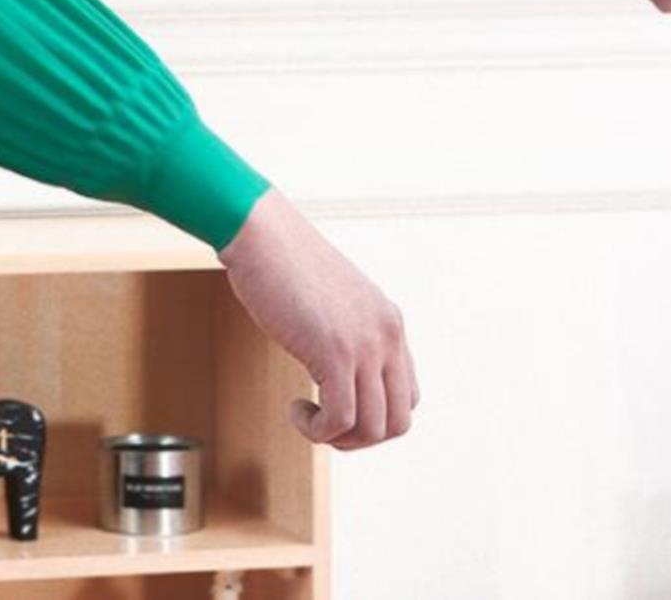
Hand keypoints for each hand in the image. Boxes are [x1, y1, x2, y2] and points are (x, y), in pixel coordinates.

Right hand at [216, 187, 418, 449]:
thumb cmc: (283, 263)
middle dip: (360, 437)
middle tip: (323, 424)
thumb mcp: (333, 301)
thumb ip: (346, 332)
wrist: (262, 233)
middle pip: (398, 421)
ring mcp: (364, 345)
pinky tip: (295, 408)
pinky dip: (317, 430)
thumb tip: (337, 373)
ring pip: (373, 428)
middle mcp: (386, 335)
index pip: (408, 396)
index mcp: (389, 321)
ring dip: (337, 437)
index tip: (338, 408)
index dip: (374, 416)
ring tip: (307, 417)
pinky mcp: (334, 352)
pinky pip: (340, 420)